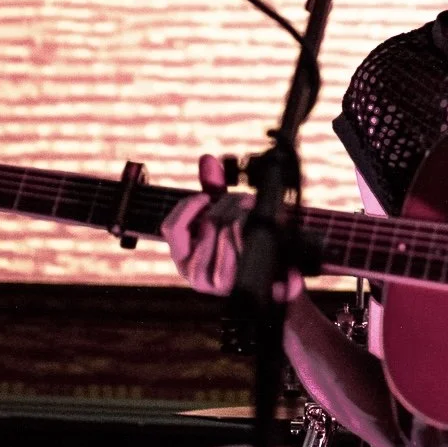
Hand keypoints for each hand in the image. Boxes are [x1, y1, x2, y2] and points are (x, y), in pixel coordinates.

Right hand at [162, 154, 303, 299]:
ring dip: (241, 216)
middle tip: (244, 201)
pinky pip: (237, 248)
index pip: (170, 228)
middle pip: (205, 223)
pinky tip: (253, 229)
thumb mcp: (226, 212)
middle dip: (227, 205)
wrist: (276, 275)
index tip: (206, 196)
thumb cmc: (245, 241)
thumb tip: (207, 159)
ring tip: (251, 214)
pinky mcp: (236, 287)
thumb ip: (213, 186)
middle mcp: (194, 273)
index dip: (188, 207)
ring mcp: (215, 283)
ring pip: (223, 233)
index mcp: (184, 256)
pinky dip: (246, 234)